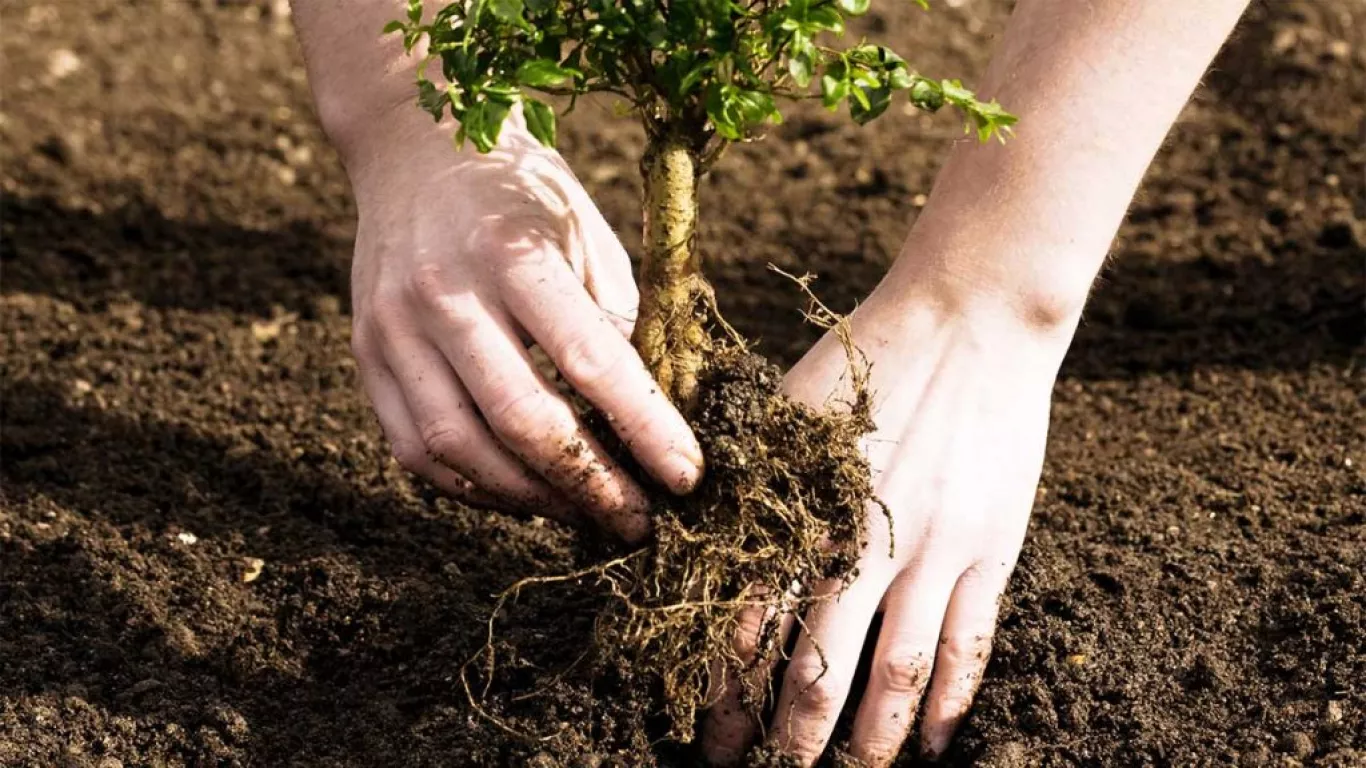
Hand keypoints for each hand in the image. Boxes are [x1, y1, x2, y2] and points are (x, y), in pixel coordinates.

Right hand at [343, 109, 701, 540]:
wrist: (413, 148)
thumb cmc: (523, 194)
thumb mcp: (588, 235)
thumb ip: (616, 323)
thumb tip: (651, 420)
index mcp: (514, 252)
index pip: (590, 361)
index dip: (645, 429)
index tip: (687, 478)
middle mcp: (444, 293)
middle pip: (521, 419)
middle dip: (591, 485)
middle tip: (639, 521)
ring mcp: (393, 328)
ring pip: (460, 449)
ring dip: (532, 498)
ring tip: (585, 513)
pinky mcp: (365, 355)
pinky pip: (415, 449)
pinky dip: (472, 487)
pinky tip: (521, 494)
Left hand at [701, 285, 1067, 764]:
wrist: (971, 319)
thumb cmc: (866, 358)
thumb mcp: (784, 412)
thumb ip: (746, 482)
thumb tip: (693, 538)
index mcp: (800, 510)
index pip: (748, 625)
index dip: (726, 691)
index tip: (713, 735)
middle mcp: (862, 543)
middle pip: (818, 666)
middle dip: (791, 736)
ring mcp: (934, 551)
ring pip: (898, 672)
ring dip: (873, 736)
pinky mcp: (990, 549)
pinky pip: (970, 643)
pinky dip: (953, 701)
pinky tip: (938, 742)